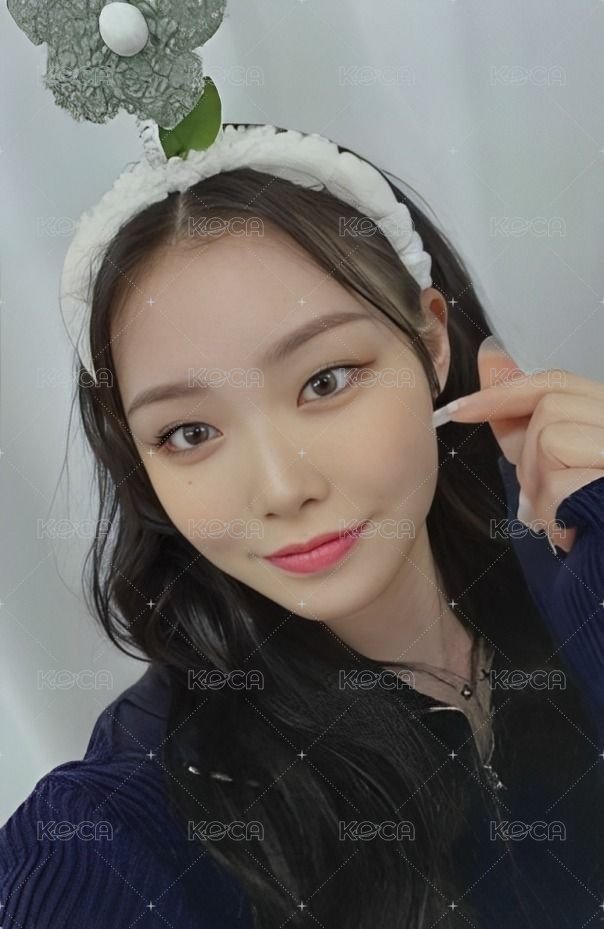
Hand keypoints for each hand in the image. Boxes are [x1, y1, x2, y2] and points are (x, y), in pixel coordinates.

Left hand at [437, 336, 603, 553]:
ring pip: (550, 440)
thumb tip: (491, 358)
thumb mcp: (552, 467)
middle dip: (529, 456)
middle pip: (549, 407)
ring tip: (564, 518)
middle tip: (545, 499)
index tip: (458, 410)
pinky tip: (574, 533)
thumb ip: (523, 420)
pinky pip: (561, 485)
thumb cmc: (590, 526)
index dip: (502, 393)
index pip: (556, 382)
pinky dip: (554, 514)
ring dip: (542, 490)